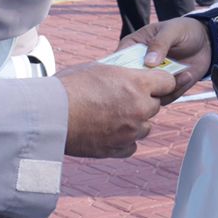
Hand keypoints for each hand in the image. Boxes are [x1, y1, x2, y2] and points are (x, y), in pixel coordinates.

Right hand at [58, 63, 174, 157]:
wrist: (49, 116)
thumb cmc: (68, 88)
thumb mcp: (97, 69)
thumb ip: (120, 74)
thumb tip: (124, 75)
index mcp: (136, 84)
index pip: (168, 82)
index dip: (162, 81)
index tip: (157, 83)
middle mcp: (139, 108)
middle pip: (156, 105)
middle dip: (144, 101)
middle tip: (124, 97)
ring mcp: (130, 131)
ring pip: (145, 127)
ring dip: (135, 121)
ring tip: (112, 114)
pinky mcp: (118, 149)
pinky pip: (132, 145)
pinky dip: (125, 139)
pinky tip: (109, 131)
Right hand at [122, 16, 211, 100]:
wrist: (206, 42)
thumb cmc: (184, 30)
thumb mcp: (171, 31)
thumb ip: (160, 43)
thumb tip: (148, 62)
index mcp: (133, 47)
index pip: (118, 60)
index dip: (120, 70)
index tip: (131, 75)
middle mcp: (139, 66)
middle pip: (130, 83)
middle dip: (143, 86)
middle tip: (161, 79)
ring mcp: (152, 79)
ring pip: (148, 94)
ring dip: (164, 89)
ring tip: (181, 73)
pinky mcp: (165, 89)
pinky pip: (166, 97)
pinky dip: (176, 90)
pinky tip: (188, 75)